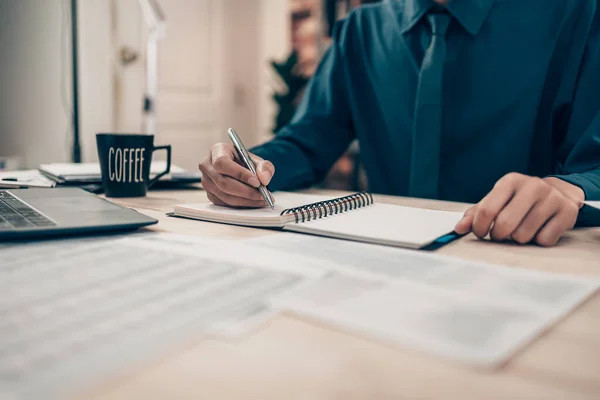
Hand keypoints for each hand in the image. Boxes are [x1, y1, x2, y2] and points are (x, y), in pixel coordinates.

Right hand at [199, 143, 274, 207]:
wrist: (239, 169)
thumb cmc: (245, 162)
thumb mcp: (257, 160)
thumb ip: (264, 167)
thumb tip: (264, 179)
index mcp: (217, 151)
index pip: (223, 163)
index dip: (239, 174)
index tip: (257, 182)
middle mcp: (207, 166)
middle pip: (223, 182)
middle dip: (246, 191)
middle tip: (263, 194)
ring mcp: (206, 182)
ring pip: (225, 196)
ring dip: (246, 200)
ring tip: (262, 199)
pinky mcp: (210, 195)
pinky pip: (225, 204)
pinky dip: (242, 205)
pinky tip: (254, 202)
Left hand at [454, 173, 583, 246]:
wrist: (557, 192)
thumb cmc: (518, 200)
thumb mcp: (497, 200)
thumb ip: (476, 214)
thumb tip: (458, 229)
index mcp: (510, 181)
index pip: (486, 211)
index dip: (479, 228)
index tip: (481, 232)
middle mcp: (532, 186)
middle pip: (504, 225)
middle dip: (498, 236)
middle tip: (501, 234)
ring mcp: (552, 198)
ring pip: (523, 236)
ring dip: (518, 239)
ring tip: (522, 228)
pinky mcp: (567, 212)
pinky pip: (544, 240)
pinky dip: (538, 240)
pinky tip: (540, 229)